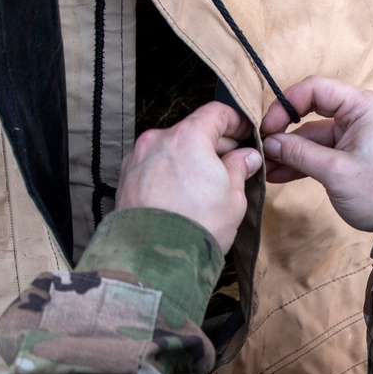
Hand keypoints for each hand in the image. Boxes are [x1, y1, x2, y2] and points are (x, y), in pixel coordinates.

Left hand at [116, 102, 261, 251]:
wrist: (155, 260)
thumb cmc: (198, 227)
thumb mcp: (233, 197)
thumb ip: (239, 169)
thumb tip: (246, 157)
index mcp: (188, 137)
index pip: (215, 113)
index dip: (235, 120)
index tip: (245, 132)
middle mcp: (158, 140)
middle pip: (191, 131)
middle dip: (213, 145)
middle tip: (232, 164)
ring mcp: (137, 159)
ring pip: (170, 149)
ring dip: (189, 159)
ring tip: (205, 185)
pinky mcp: (125, 180)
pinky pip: (153, 167)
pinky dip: (168, 173)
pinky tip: (180, 195)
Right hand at [260, 77, 372, 232]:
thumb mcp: (335, 172)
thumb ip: (299, 153)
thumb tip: (269, 143)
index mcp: (362, 106)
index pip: (315, 89)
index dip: (286, 105)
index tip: (267, 128)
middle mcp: (358, 114)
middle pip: (310, 111)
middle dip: (284, 132)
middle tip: (262, 149)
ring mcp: (353, 134)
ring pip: (311, 136)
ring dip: (288, 152)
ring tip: (265, 170)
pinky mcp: (349, 153)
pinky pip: (319, 151)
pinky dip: (301, 162)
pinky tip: (278, 175)